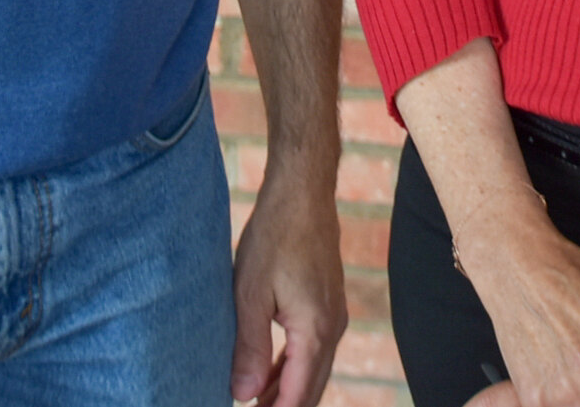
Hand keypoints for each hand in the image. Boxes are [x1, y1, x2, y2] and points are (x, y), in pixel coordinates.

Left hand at [229, 172, 347, 406]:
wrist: (302, 193)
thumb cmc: (274, 236)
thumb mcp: (250, 293)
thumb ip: (250, 347)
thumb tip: (245, 394)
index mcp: (315, 331)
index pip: (297, 397)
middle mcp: (333, 329)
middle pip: (310, 391)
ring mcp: (334, 316)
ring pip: (313, 372)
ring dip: (286, 392)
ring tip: (254, 404)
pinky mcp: (328, 304)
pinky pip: (313, 350)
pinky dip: (292, 369)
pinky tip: (270, 374)